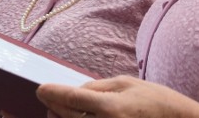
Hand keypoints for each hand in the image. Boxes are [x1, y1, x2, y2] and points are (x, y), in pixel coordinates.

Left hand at [37, 76, 198, 117]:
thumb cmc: (157, 101)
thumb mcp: (127, 83)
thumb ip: (97, 87)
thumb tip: (73, 93)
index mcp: (111, 107)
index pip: (71, 99)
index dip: (52, 93)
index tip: (41, 90)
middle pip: (68, 117)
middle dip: (55, 108)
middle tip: (48, 99)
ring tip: (59, 110)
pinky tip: (78, 116)